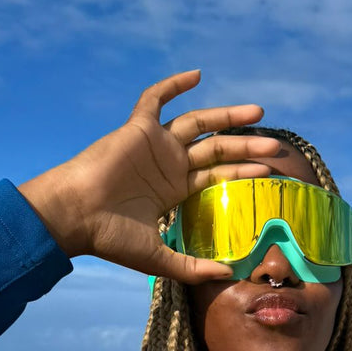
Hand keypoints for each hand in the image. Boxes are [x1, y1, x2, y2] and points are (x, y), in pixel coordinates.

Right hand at [17, 70, 281, 282]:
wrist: (76, 218)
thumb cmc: (111, 239)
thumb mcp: (159, 259)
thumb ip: (193, 267)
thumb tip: (229, 275)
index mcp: (173, 189)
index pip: (216, 175)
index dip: (242, 171)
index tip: (269, 170)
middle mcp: (168, 164)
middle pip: (216, 148)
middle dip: (246, 145)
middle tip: (276, 145)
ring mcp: (154, 145)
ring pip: (199, 124)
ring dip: (228, 116)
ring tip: (258, 112)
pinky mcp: (138, 129)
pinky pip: (155, 98)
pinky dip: (174, 85)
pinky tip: (198, 75)